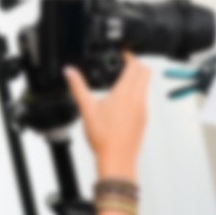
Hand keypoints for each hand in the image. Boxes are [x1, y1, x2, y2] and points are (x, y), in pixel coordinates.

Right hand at [65, 55, 149, 178]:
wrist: (117, 160)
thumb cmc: (104, 139)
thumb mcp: (86, 109)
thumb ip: (78, 87)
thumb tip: (70, 72)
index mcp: (124, 94)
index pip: (135, 66)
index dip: (129, 56)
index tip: (122, 54)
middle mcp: (137, 100)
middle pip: (145, 72)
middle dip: (136, 64)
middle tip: (124, 63)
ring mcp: (143, 110)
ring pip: (145, 86)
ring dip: (137, 79)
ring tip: (121, 81)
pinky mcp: (143, 120)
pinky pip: (144, 100)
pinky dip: (137, 93)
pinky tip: (123, 102)